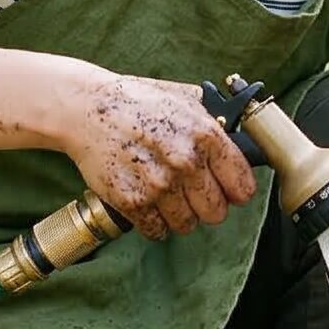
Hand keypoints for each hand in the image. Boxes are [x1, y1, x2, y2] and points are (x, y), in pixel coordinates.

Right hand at [66, 72, 256, 240]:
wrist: (86, 108)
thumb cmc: (136, 101)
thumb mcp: (184, 99)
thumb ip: (213, 123)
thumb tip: (237, 140)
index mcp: (206, 136)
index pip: (242, 186)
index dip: (236, 191)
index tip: (228, 191)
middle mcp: (185, 162)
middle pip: (216, 212)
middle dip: (207, 206)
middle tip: (193, 194)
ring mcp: (158, 185)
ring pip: (187, 225)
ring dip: (179, 215)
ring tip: (166, 195)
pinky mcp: (132, 201)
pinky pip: (156, 230)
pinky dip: (154, 222)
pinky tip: (148, 202)